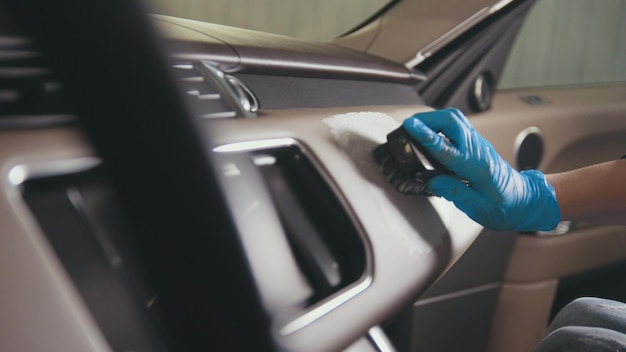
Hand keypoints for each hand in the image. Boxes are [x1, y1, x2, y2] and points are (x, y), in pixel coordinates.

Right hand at [402, 108, 559, 231]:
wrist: (526, 201)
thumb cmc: (506, 207)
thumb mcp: (479, 208)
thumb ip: (455, 192)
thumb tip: (432, 181)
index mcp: (477, 167)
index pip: (447, 148)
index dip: (426, 137)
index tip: (410, 127)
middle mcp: (478, 150)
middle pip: (452, 121)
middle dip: (427, 119)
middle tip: (408, 125)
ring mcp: (478, 144)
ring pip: (454, 120)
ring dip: (433, 119)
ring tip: (416, 127)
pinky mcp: (476, 145)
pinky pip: (457, 127)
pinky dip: (440, 125)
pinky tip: (430, 134)